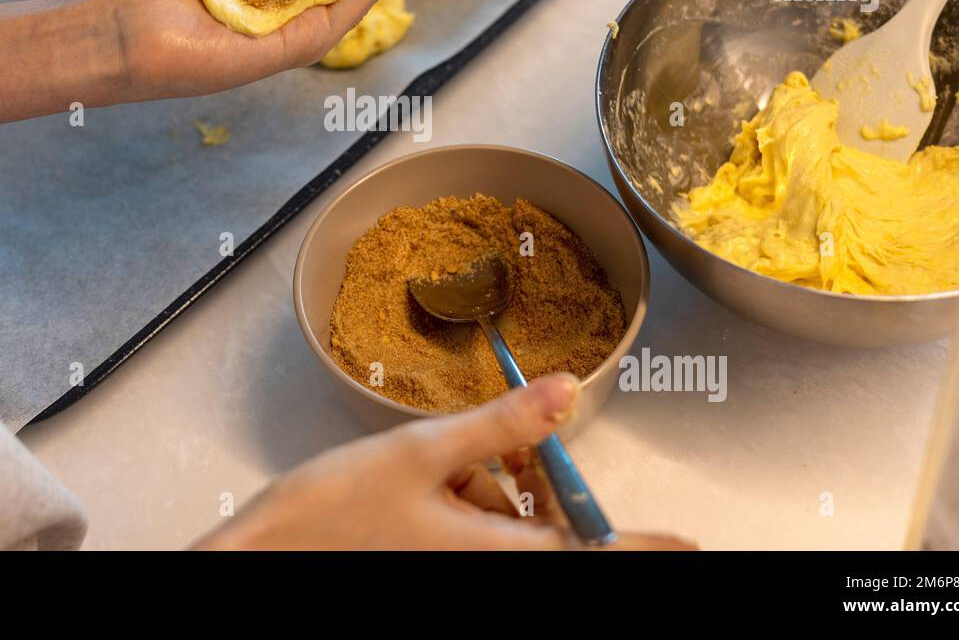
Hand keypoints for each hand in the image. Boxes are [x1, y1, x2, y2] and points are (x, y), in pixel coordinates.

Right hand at [195, 373, 696, 550]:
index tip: (689, 542)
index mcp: (495, 552)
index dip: (642, 543)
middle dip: (528, 477)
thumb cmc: (333, 514)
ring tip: (427, 471)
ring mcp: (459, 565)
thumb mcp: (420, 454)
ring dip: (484, 481)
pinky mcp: (436, 557)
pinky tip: (422, 481)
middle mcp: (484, 566)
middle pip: (545, 523)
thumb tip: (564, 393)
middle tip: (490, 449)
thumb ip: (499, 425)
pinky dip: (462, 492)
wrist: (268, 552)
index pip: (590, 548)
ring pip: (504, 517)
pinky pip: (475, 524)